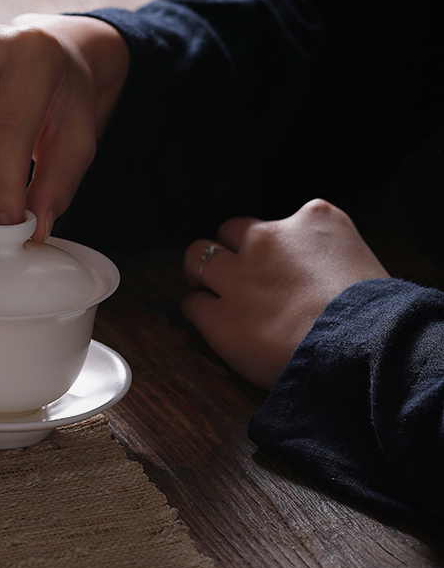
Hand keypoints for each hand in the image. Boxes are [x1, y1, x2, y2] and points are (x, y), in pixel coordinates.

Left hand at [181, 199, 389, 388]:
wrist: (364, 348)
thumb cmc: (374, 314)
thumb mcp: (357, 256)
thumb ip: (325, 249)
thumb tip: (309, 267)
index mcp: (310, 219)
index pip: (274, 220)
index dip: (269, 244)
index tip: (272, 262)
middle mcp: (267, 238)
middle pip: (227, 231)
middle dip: (229, 250)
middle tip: (234, 273)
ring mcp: (239, 277)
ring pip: (197, 258)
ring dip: (202, 273)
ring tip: (209, 289)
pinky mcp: (221, 317)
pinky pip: (192, 304)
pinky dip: (198, 310)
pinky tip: (211, 320)